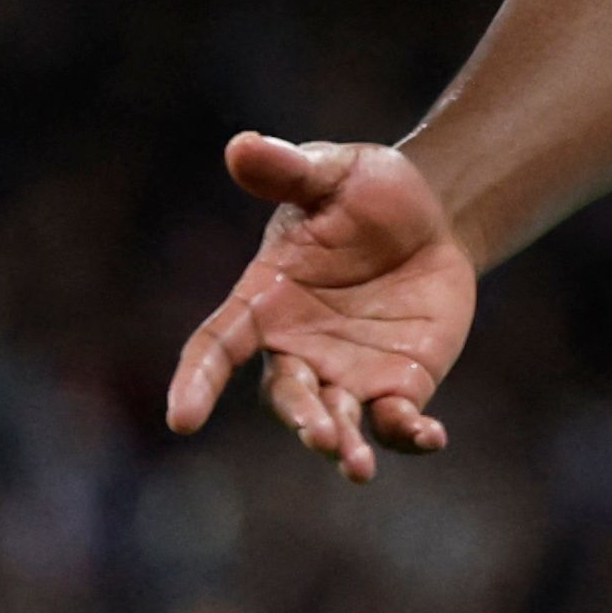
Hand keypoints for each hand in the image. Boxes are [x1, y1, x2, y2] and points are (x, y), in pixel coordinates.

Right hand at [162, 133, 476, 485]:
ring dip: (344, 444)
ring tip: (356, 466)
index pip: (215, 346)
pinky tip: (429, 438)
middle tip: (321, 436)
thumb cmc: (365, 192)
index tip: (181, 419)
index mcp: (263, 301)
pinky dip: (408, 436)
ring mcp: (346, 373)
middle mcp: (297, 348)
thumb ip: (288, 170)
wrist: (430, 215)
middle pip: (286, 395)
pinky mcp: (398, 384)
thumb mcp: (331, 172)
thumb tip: (243, 146)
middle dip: (301, 418)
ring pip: (336, 420)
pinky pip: (396, 422)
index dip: (196, 382)